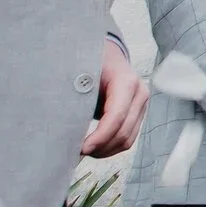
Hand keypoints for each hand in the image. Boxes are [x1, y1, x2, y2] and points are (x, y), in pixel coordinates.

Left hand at [78, 38, 146, 157]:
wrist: (107, 54)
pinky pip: (129, 138)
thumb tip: (63, 125)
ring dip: (106, 150)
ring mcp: (142, 104)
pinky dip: (111, 146)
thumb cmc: (92, 63)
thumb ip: (78, 97)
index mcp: (126, 81)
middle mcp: (140, 93)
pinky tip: (95, 146)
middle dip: (101, 147)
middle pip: (123, 132)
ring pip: (128, 139)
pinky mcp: (139, 113)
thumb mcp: (83, 74)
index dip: (100, 137)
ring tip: (85, 150)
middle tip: (77, 151)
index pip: (116, 117)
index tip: (82, 148)